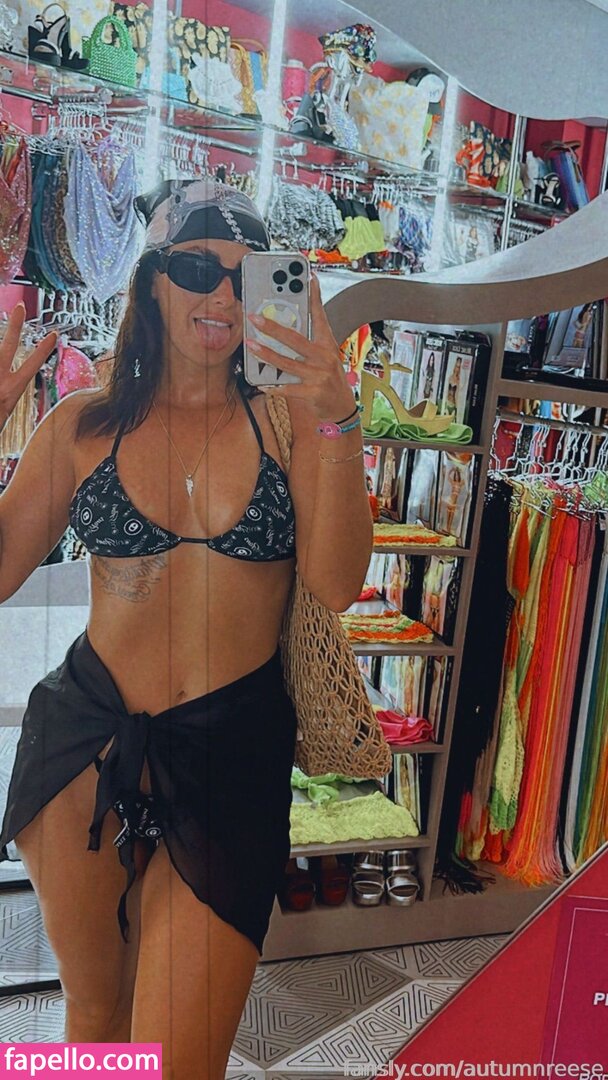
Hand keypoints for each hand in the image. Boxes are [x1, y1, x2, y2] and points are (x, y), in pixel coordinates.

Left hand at [0, 305, 56, 431]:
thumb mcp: (3, 412)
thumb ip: (4, 394)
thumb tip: (5, 387)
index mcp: (11, 391)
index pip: (32, 365)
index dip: (44, 349)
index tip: (53, 335)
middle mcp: (1, 381)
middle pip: (9, 346)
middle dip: (16, 326)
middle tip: (20, 307)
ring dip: (1, 354)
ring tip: (2, 355)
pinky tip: (0, 382)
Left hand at [244, 274, 356, 420]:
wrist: (342, 408)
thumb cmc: (328, 378)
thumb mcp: (325, 357)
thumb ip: (309, 343)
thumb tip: (283, 328)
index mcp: (327, 345)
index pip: (320, 317)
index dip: (315, 297)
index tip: (308, 277)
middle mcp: (324, 358)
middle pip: (295, 339)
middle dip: (272, 327)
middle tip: (254, 318)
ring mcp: (318, 376)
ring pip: (286, 363)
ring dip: (266, 354)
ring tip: (250, 345)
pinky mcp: (312, 393)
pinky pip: (287, 388)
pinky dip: (273, 386)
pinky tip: (261, 382)